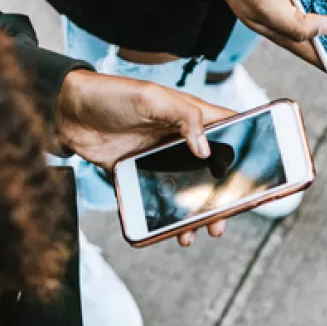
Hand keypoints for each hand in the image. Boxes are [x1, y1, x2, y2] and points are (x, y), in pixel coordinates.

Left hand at [53, 70, 233, 245]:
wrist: (66, 112)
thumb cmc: (111, 94)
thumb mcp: (153, 98)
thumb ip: (185, 118)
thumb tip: (206, 150)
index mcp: (191, 115)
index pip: (229, 128)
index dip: (247, 145)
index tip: (261, 169)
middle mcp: (180, 138)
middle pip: (214, 168)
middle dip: (223, 194)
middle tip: (226, 216)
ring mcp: (160, 157)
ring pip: (188, 188)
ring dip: (197, 211)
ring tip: (200, 231)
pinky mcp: (139, 173)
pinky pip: (159, 197)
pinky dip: (167, 215)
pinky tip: (170, 229)